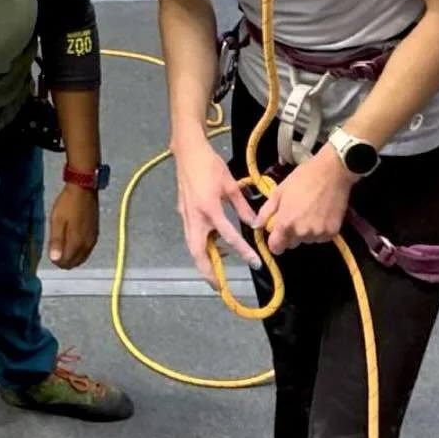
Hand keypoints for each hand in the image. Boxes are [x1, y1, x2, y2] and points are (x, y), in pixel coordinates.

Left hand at [48, 183, 98, 268]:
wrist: (83, 189)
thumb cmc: (67, 204)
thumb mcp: (57, 221)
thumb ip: (56, 241)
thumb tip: (55, 259)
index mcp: (77, 243)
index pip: (66, 263)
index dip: (56, 260)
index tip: (51, 250)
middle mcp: (87, 245)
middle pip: (74, 263)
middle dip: (64, 260)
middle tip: (55, 248)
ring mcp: (93, 241)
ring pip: (81, 258)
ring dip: (71, 257)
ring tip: (62, 245)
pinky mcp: (95, 235)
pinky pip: (86, 251)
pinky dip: (78, 252)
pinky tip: (72, 242)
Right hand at [173, 134, 261, 283]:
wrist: (187, 151)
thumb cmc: (210, 165)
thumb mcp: (230, 185)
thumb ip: (242, 207)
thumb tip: (254, 224)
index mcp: (209, 209)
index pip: (228, 237)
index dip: (242, 251)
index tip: (254, 263)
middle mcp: (195, 217)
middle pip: (198, 252)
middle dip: (208, 271)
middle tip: (220, 286)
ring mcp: (186, 216)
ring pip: (192, 247)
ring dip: (203, 262)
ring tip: (216, 272)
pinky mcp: (183, 213)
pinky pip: (192, 236)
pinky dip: (201, 247)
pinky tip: (213, 247)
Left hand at [254, 146, 355, 255]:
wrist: (332, 172)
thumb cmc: (303, 178)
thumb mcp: (279, 191)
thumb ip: (266, 211)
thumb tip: (257, 225)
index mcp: (286, 223)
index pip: (276, 248)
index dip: (275, 242)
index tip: (277, 233)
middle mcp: (302, 233)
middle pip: (291, 244)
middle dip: (290, 234)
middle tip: (295, 215)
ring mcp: (318, 234)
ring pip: (307, 240)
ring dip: (305, 232)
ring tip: (310, 212)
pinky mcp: (333, 233)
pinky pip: (321, 237)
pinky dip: (319, 230)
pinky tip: (321, 215)